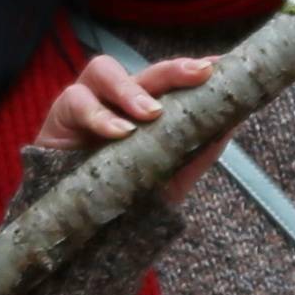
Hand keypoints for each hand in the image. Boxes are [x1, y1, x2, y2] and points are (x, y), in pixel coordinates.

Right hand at [41, 50, 225, 206]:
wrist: (79, 228)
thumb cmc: (124, 198)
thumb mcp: (169, 178)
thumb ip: (198, 151)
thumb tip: (234, 121)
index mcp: (145, 108)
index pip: (170, 80)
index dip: (194, 68)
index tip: (222, 66)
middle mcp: (118, 99)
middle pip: (145, 71)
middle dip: (174, 69)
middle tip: (200, 73)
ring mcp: (88, 102)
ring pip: (104, 70)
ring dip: (131, 88)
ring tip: (152, 113)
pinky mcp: (60, 116)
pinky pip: (76, 100)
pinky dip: (98, 114)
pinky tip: (118, 132)